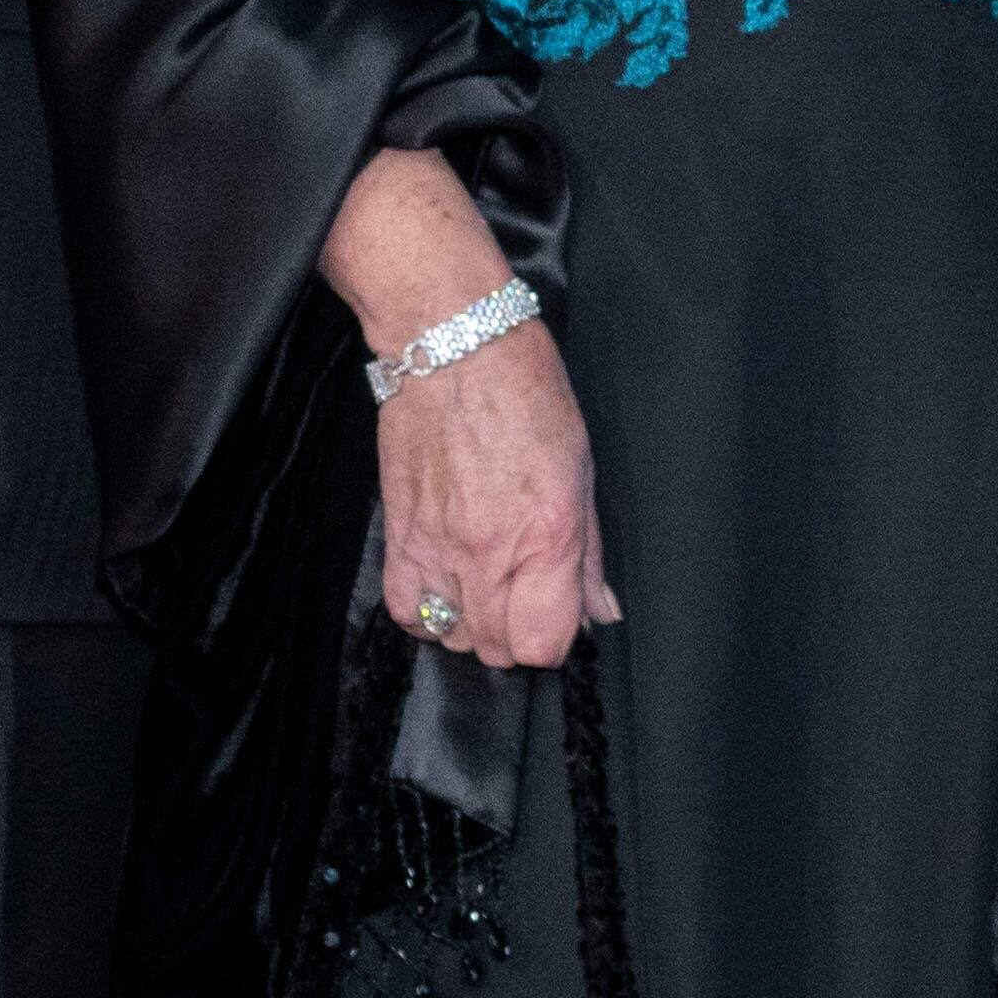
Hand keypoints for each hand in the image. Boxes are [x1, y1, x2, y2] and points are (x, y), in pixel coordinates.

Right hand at [370, 326, 615, 671]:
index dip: (556, 639)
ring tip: (487, 586)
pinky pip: (407, 611)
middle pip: (498, 650)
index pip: (543, 644)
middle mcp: (488, 551)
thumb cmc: (524, 394)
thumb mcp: (581, 471)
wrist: (451, 346)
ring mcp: (437, 547)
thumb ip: (588, 555)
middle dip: (518, 634)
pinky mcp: (399, 536)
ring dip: (474, 625)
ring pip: (454, 638)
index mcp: (547, 534)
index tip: (559, 612)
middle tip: (526, 594)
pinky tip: (447, 586)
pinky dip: (428, 613)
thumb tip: (598, 612)